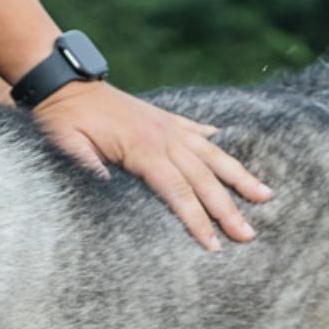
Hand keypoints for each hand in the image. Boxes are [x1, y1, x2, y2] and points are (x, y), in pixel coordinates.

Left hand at [30, 80, 272, 249]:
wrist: (62, 83)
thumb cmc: (62, 120)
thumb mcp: (68, 149)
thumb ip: (89, 172)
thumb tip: (108, 198)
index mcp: (143, 148)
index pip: (178, 192)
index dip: (197, 220)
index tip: (213, 245)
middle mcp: (164, 136)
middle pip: (204, 178)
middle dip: (227, 209)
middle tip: (248, 235)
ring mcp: (167, 125)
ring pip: (212, 154)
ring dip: (239, 176)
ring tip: (266, 195)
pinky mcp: (164, 118)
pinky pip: (198, 132)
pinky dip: (216, 143)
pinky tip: (230, 150)